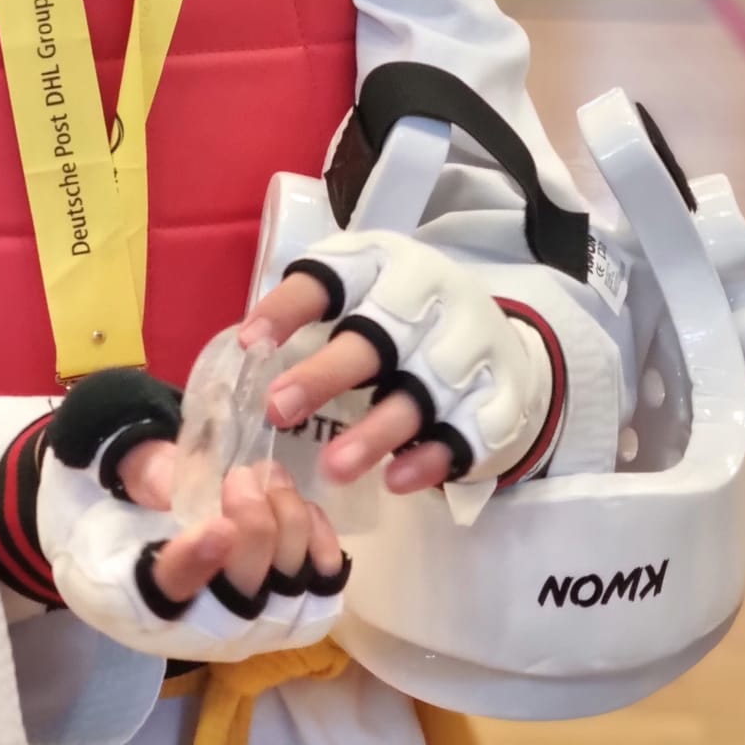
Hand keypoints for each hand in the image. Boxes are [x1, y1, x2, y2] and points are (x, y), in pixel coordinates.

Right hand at [116, 440, 345, 606]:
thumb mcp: (128, 491)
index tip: (218, 528)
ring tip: (271, 477)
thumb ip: (152, 477)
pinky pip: (323, 591)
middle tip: (240, 476)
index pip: (168, 595)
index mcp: (138, 603)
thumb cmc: (136, 520)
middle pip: (241, 601)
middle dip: (253, 530)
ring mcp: (253, 627)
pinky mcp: (294, 615)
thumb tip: (191, 474)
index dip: (195, 566)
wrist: (160, 544)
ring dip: (289, 527)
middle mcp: (199, 632)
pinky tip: (302, 506)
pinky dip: (321, 545)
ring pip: (290, 594)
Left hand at [239, 229, 558, 497]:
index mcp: (387, 264)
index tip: (249, 344)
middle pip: (379, 336)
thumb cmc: (401, 320)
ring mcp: (472, 349)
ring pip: (423, 391)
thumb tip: (246, 351)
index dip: (289, 307)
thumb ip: (310, 312)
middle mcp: (433, 300)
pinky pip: (467, 433)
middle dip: (327, 374)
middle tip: (278, 409)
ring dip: (376, 430)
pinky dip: (430, 457)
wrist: (497, 341)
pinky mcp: (498, 398)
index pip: (331, 275)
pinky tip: (394, 480)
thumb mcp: (360, 292)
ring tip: (332, 467)